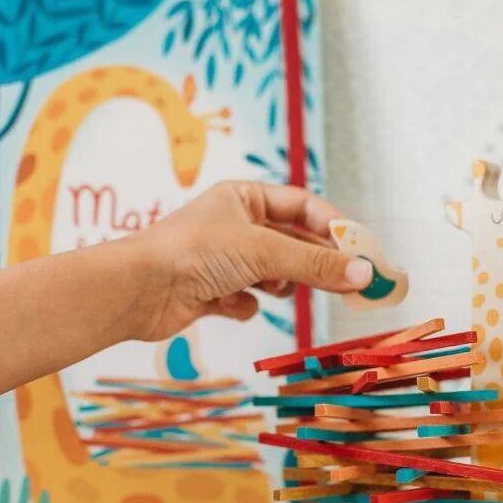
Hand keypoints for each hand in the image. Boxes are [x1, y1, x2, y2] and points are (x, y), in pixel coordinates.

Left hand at [125, 180, 372, 340]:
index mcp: (245, 198)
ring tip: (269, 288)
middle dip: (315, 265)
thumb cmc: (194, 253)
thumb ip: (317, 265)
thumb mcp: (264, 252)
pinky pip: (247, 300)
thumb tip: (366, 274)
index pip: (304, 207)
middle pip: (294, 244)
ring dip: (276, 285)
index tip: (363, 251)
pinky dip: (242, 305)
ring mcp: (225, 260)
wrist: (136, 290)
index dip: (335, 227)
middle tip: (351, 285)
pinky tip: (225, 304)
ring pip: (274, 275)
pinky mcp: (213, 292)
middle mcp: (236, 225)